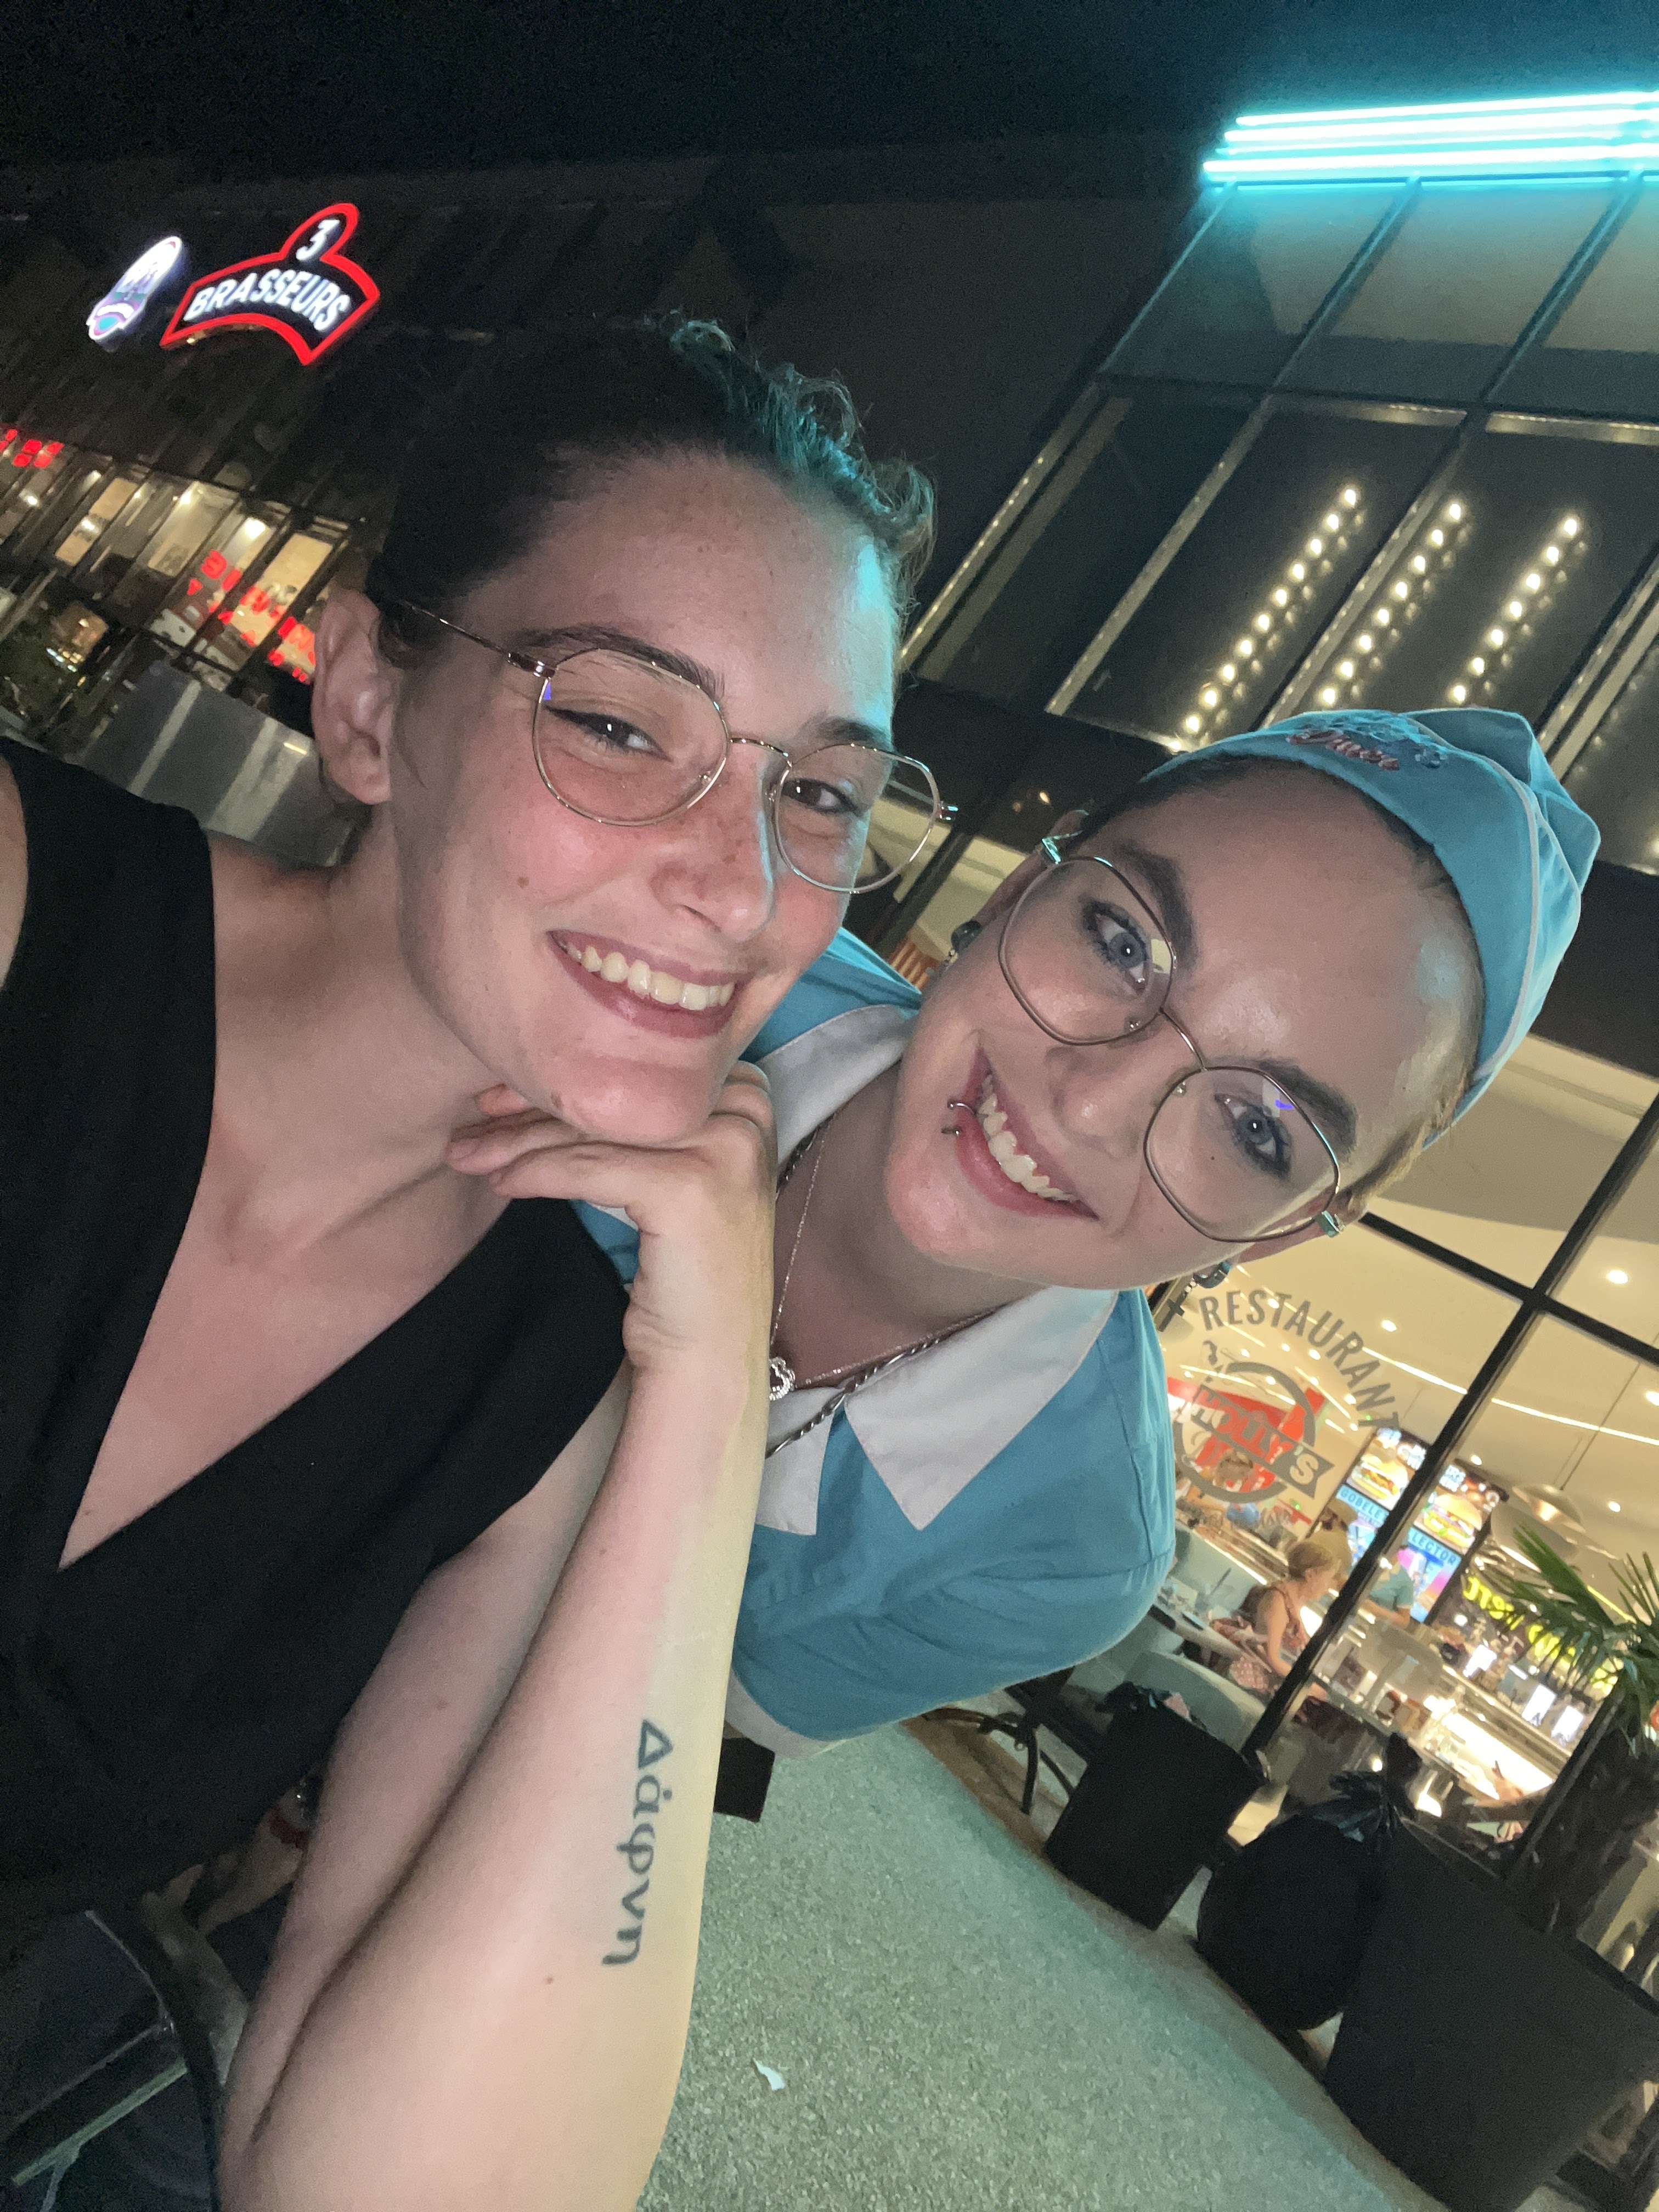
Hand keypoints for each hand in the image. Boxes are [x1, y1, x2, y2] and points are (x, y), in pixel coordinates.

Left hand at [444, 1070, 776, 1380]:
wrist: (711, 1360)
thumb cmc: (686, 1277)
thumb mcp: (673, 1182)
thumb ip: (642, 1133)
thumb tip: (546, 1090)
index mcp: (746, 1102)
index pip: (638, 1074)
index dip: (569, 1078)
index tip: (506, 1095)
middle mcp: (743, 1116)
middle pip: (616, 1099)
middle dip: (533, 1106)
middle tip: (473, 1117)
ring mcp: (721, 1150)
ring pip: (595, 1132)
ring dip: (518, 1142)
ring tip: (468, 1153)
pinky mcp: (687, 1188)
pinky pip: (588, 1167)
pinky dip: (535, 1173)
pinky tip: (501, 1182)